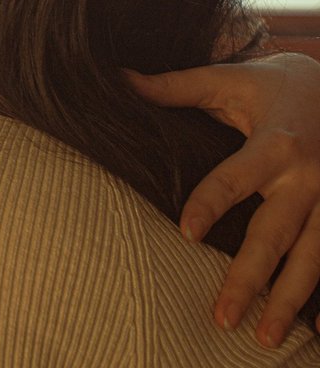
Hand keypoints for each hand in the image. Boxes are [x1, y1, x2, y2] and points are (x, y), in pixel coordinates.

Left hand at [130, 53, 319, 345]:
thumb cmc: (274, 85)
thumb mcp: (228, 80)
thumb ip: (175, 86)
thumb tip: (117, 79)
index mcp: (277, 143)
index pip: (236, 177)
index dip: (211, 203)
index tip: (186, 233)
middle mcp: (310, 177)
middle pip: (276, 234)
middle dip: (250, 277)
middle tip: (222, 317)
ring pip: (313, 259)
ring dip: (289, 300)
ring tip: (263, 337)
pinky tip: (313, 332)